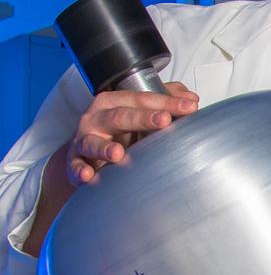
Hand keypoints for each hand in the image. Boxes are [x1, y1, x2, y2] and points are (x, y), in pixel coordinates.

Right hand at [65, 81, 198, 184]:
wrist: (84, 153)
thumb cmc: (116, 131)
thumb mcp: (138, 113)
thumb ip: (164, 102)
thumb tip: (191, 98)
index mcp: (114, 102)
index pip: (142, 99)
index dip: (166, 102)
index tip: (190, 106)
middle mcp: (97, 117)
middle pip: (121, 116)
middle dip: (143, 118)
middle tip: (164, 120)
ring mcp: (84, 140)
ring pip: (93, 142)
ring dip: (105, 148)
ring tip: (118, 154)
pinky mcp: (75, 161)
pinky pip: (76, 166)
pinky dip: (80, 170)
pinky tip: (88, 176)